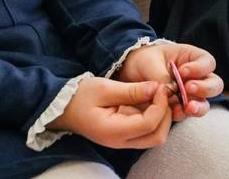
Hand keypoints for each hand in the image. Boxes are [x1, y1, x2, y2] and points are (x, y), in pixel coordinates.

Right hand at [49, 75, 171, 148]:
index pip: (149, 124)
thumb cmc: (79, 96)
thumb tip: (156, 88)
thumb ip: (131, 90)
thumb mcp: (104, 88)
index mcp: (113, 131)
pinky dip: (154, 116)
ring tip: (156, 95)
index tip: (160, 87)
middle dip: (166, 114)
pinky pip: (147, 130)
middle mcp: (120, 141)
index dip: (160, 105)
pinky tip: (149, 99)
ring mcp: (123, 140)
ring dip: (162, 116)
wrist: (62, 108)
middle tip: (162, 93)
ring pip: (155, 136)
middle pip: (157, 136)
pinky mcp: (125, 135)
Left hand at [117, 43, 221, 121]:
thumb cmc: (144, 61)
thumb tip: (170, 91)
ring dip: (198, 106)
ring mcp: (190, 95)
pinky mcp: (180, 108)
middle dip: (204, 88)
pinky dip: (183, 114)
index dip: (199, 68)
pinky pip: (187, 114)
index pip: (207, 63)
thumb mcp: (149, 62)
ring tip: (187, 107)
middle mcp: (197, 78)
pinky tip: (175, 114)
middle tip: (189, 89)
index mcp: (192, 59)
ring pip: (204, 103)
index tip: (183, 72)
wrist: (130, 74)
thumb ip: (161, 75)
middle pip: (214, 85)